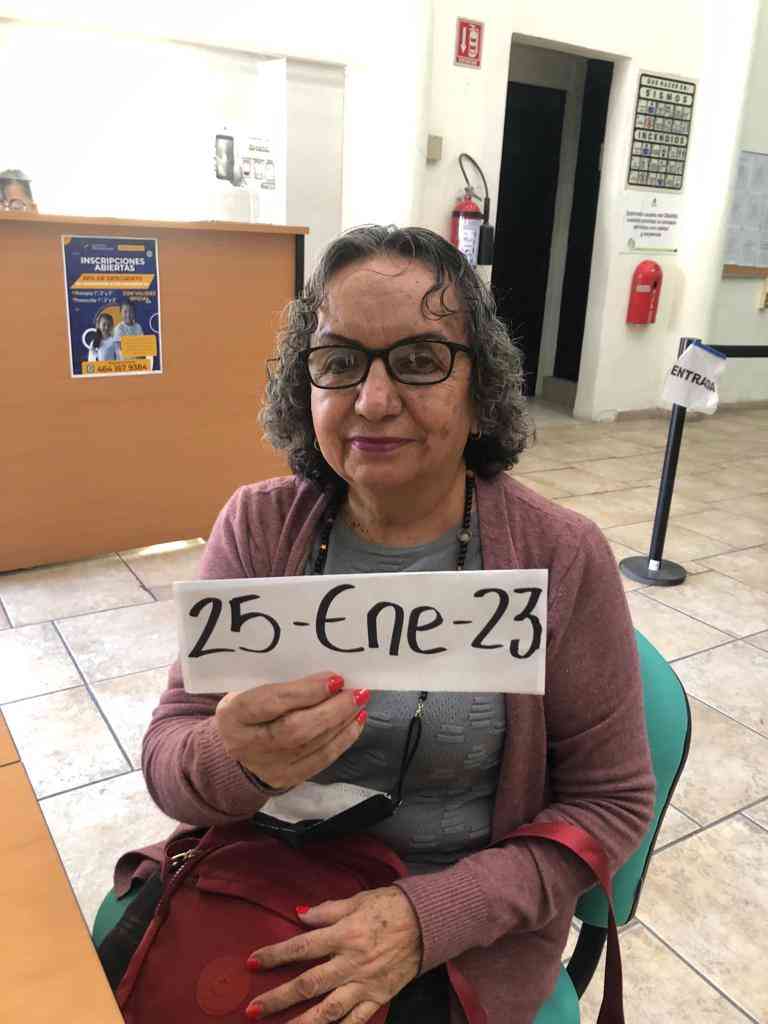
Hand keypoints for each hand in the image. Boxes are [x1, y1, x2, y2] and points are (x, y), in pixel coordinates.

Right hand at [214, 672, 368, 788]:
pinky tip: (356, 722)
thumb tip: (329, 679)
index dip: (305, 692)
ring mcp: (266, 765)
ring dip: (341, 722)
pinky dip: (342, 740)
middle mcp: (246, 744)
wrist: (234, 745)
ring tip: (359, 702)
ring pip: (311, 745)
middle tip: (356, 692)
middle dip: (331, 710)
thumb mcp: (252, 689)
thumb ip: (282, 685)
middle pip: (294, 730)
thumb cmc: (250, 708)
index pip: (271, 703)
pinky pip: (320, 760)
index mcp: (233, 714)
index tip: (335, 679)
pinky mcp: (285, 778)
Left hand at [244, 886, 421, 1021]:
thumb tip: (299, 915)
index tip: (252, 961)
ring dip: (303, 1023)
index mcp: (344, 934)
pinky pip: (357, 1021)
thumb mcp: (357, 900)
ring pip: (329, 1010)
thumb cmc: (391, 906)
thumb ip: (327, 910)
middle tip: (253, 1009)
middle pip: (308, 984)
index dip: (275, 954)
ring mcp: (365, 983)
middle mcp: (351, 962)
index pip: (302, 946)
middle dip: (278, 998)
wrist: (429, 921)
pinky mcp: (379, 997)